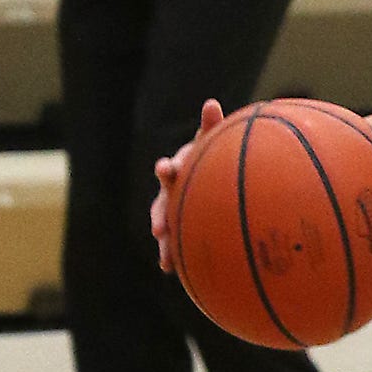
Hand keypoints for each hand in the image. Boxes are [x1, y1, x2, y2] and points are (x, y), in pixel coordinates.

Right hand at [151, 98, 225, 270]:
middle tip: (159, 227)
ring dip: (163, 238)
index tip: (166, 170)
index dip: (169, 168)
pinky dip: (170, 254)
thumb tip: (210, 102)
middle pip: (163, 201)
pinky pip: (173, 242)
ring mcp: (172, 208)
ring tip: (163, 252)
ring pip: (165, 224)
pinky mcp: (178, 226)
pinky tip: (168, 269)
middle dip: (160, 214)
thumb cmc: (213, 157)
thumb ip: (210, 127)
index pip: (173, 166)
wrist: (212, 180)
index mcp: (181, 167)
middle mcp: (171, 189)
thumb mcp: (213, 143)